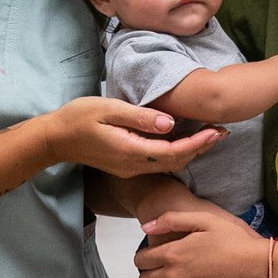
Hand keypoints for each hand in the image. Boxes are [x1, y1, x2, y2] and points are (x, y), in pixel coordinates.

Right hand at [47, 97, 222, 177]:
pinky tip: (184, 141)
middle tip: (222, 132)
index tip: (217, 131)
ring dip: (191, 151)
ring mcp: (130, 168)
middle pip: (176, 161)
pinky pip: (158, 162)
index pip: (174, 151)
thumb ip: (140, 117)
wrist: (55, 138)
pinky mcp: (126, 165)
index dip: (198, 143)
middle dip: (201, 148)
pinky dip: (176, 152)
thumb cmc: (79, 118)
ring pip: (168, 164)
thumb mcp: (109, 109)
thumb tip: (170, 123)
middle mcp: (134, 165)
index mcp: (131, 151)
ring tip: (211, 136)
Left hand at [134, 207, 266, 277]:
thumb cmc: (235, 241)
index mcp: (174, 252)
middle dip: (150, 274)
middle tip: (162, 270)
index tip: (153, 257)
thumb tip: (146, 227)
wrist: (259, 268)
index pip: (142, 260)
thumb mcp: (206, 219)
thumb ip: (172, 219)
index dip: (145, 257)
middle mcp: (174, 276)